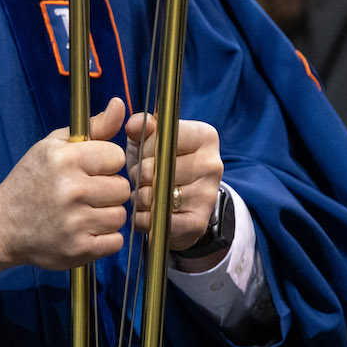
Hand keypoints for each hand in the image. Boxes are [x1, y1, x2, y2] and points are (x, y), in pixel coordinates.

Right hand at [0, 98, 129, 298]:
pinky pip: (116, 241)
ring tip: (84, 212)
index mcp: (65, 159)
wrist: (2, 224)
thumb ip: (93, 128)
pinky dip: (104, 238)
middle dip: (107, 190)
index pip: (117, 157)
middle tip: (85, 193)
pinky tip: (84, 230)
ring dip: (106, 214)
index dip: (105, 164)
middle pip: (122, 188)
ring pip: (120, 215)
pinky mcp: (79, 249)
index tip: (88, 170)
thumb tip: (120, 104)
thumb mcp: (53, 146)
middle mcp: (71, 190)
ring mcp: (75, 222)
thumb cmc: (30, 181)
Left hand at [124, 111, 223, 253]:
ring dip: (140, 198)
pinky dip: (143, 219)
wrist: (177, 204)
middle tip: (143, 178)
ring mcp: (208, 194)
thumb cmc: (159, 164)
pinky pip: (157, 220)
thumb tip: (134, 125)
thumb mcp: (148, 139)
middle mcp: (212, 164)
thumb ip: (141, 126)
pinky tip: (146, 213)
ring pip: (155, 196)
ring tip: (145, 194)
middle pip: (158, 169)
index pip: (162, 140)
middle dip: (140, 175)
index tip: (147, 154)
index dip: (145, 149)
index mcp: (204, 136)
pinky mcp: (199, 221)